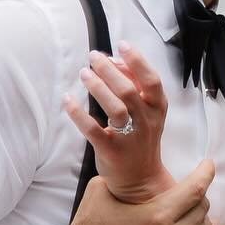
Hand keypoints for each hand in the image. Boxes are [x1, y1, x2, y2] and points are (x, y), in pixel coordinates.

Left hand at [63, 43, 171, 202]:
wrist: (140, 179)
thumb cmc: (140, 139)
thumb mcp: (147, 113)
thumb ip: (135, 86)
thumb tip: (115, 61)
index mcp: (157, 109)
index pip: (152, 80)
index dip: (137, 61)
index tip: (121, 45)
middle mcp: (146, 121)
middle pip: (129, 90)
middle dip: (109, 70)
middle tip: (93, 57)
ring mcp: (129, 137)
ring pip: (115, 108)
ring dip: (97, 87)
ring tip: (84, 73)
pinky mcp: (111, 151)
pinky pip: (93, 130)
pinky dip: (79, 114)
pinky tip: (67, 100)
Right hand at [68, 160, 215, 224]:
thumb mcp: (100, 192)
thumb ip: (124, 178)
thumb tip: (132, 164)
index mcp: (157, 216)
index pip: (196, 189)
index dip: (205, 172)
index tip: (208, 165)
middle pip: (202, 209)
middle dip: (198, 196)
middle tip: (189, 192)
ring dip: (200, 219)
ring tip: (190, 213)